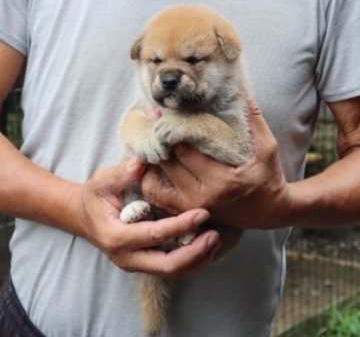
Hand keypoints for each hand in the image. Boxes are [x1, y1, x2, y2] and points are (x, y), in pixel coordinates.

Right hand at [73, 158, 220, 276]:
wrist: (85, 217)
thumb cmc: (95, 197)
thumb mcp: (102, 182)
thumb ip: (122, 173)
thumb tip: (143, 163)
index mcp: (116, 236)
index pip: (155, 235)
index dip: (181, 225)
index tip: (203, 213)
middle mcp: (127, 257)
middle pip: (167, 266)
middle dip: (195, 253)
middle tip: (215, 235)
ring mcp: (136, 263)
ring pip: (173, 272)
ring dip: (197, 259)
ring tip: (215, 240)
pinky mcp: (144, 262)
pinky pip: (171, 268)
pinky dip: (191, 261)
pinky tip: (205, 247)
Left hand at [141, 99, 291, 229]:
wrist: (268, 211)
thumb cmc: (268, 176)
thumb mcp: (267, 146)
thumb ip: (253, 118)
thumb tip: (240, 87)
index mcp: (223, 179)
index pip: (186, 149)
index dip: (172, 127)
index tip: (162, 108)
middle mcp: (203, 196)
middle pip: (169, 161)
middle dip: (159, 136)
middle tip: (151, 114)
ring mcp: (191, 206)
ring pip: (156, 178)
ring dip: (151, 155)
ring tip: (148, 134)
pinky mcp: (185, 210)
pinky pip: (156, 194)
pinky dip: (149, 176)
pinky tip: (153, 159)